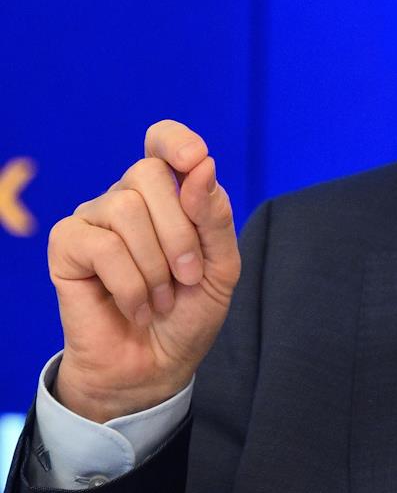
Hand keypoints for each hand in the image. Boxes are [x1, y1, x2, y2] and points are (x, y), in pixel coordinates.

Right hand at [48, 121, 240, 422]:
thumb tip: (203, 164)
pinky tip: (135, 307)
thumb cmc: (189, 311)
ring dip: (155, 265)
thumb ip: (214, 216)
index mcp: (169, 194)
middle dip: (180, 231)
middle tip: (188, 276)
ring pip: (125, 209)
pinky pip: (100, 245)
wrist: (155, 366)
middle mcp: (127, 197)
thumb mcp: (221, 266)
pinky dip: (129, 283)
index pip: (162, 140)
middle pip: (148, 173)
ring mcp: (94, 219)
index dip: (176, 141)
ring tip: (161, 299)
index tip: (195, 158)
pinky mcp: (66, 245)